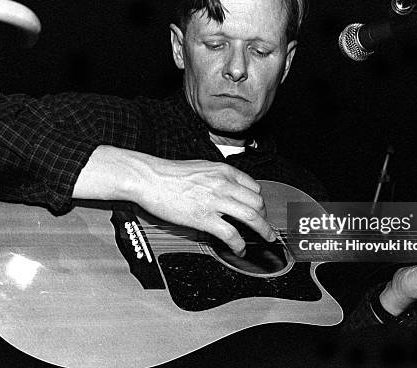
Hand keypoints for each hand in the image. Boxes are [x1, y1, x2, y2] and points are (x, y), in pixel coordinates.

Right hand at [73, 146, 275, 255]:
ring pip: (251, 217)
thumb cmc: (169, 173)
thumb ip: (218, 177)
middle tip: (264, 227)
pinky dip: (239, 244)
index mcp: (224, 171)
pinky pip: (231, 233)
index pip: (254, 187)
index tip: (260, 210)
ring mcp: (215, 201)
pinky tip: (239, 249)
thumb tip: (228, 188)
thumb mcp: (201, 167)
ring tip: (266, 239)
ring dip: (263, 231)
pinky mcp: (204, 218)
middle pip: (257, 203)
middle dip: (264, 217)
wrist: (149, 178)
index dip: (260, 202)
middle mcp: (224, 184)